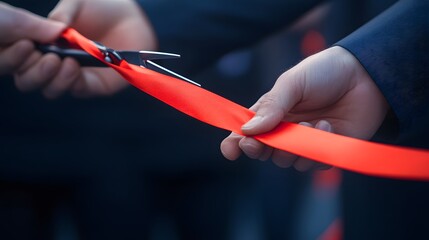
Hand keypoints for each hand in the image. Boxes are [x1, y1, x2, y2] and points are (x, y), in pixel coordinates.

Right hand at [4, 0, 156, 97]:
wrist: (131, 17)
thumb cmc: (101, 7)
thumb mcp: (77, 3)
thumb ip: (62, 14)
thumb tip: (48, 32)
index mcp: (43, 44)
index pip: (19, 59)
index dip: (16, 56)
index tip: (24, 45)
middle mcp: (54, 63)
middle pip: (28, 80)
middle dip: (31, 72)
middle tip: (42, 57)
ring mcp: (74, 76)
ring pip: (50, 89)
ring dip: (50, 78)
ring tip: (59, 60)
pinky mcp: (94, 85)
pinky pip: (77, 89)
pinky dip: (70, 80)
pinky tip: (73, 64)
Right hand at [220, 46, 388, 170]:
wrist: (365, 75)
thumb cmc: (324, 72)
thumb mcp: (293, 81)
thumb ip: (272, 106)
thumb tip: (248, 130)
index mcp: (270, 112)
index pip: (245, 133)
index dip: (234, 143)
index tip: (231, 151)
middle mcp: (284, 130)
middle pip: (263, 152)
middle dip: (261, 150)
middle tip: (264, 143)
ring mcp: (305, 142)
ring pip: (287, 161)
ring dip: (295, 148)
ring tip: (313, 123)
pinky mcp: (326, 151)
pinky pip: (314, 164)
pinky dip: (319, 150)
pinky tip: (329, 126)